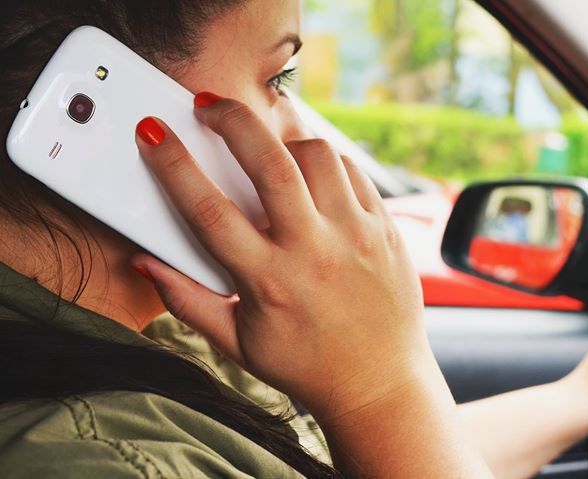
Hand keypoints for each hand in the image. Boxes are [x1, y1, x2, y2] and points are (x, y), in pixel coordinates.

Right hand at [130, 97, 431, 422]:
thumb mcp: (237, 343)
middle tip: (209, 106)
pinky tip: (308, 172)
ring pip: (317, 155)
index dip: (173, 164)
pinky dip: (324, 160)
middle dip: (232, 120)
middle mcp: (315, 252)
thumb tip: (146, 263)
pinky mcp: (385, 228)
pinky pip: (352, 171)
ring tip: (266, 148)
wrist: (379, 383)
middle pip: (270, 163)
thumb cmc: (305, 365)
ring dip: (283, 140)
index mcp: (269, 282)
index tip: (153, 133)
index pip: (208, 210)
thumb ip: (187, 300)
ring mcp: (356, 235)